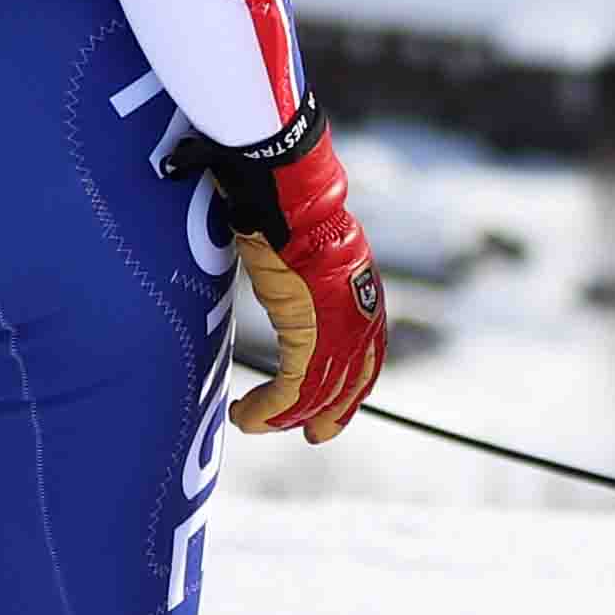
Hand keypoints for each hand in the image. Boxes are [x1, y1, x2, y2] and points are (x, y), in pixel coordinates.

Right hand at [168, 104, 386, 441]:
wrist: (280, 178)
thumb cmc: (277, 199)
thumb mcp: (292, 242)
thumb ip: (295, 267)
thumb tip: (278, 264)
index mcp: (355, 285)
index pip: (365, 348)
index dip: (352, 382)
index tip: (334, 405)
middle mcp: (356, 303)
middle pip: (352, 375)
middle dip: (333, 409)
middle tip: (314, 435)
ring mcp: (337, 313)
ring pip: (321, 386)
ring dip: (288, 415)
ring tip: (258, 426)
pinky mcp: (311, 321)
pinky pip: (297, 383)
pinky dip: (273, 408)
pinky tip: (250, 417)